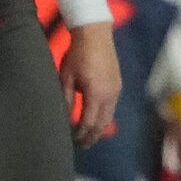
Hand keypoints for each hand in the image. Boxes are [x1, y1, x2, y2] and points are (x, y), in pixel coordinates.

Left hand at [60, 23, 120, 145]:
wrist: (95, 34)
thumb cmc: (77, 54)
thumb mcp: (66, 77)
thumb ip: (66, 98)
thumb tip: (63, 116)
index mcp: (96, 94)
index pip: (89, 122)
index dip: (80, 134)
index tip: (71, 140)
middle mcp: (110, 94)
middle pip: (102, 124)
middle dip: (92, 136)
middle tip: (81, 145)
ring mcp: (116, 89)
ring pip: (109, 116)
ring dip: (99, 128)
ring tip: (88, 136)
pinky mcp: (117, 84)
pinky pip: (111, 107)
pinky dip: (104, 117)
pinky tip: (95, 118)